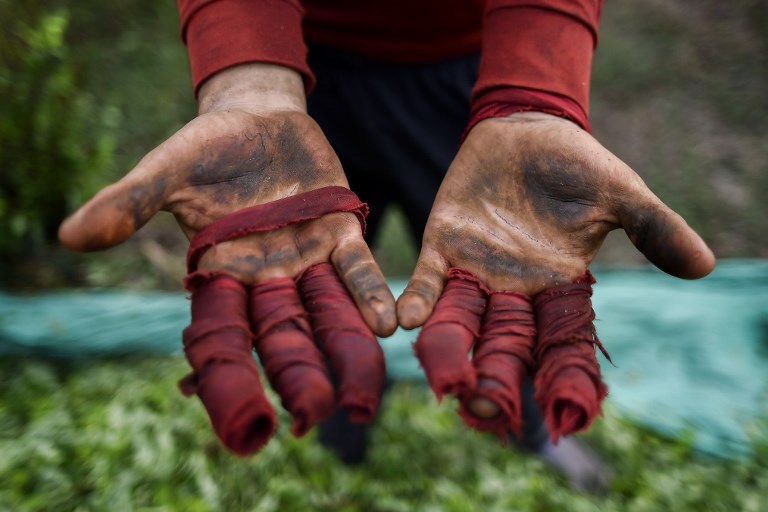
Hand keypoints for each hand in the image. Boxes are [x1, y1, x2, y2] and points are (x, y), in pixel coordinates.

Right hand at [59, 64, 396, 453]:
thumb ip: (129, 203)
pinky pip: (357, 269)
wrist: (259, 117)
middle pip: (283, 336)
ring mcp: (306, 259)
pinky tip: (386, 323)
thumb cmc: (207, 146)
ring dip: (344, 346)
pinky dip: (369, 293)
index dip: (230, 378)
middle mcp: (266, 278)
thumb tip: (67, 236)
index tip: (245, 420)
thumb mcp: (168, 171)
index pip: (223, 338)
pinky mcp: (340, 233)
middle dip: (298, 373)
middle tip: (316, 415)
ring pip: (326, 312)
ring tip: (365, 384)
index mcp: (221, 274)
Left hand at [398, 112, 714, 435]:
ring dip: (451, 350)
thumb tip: (704, 265)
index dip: (562, 375)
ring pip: (462, 322)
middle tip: (484, 410)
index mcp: (559, 288)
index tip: (560, 412)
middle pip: (505, 344)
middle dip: (495, 376)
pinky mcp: (444, 244)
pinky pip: (429, 279)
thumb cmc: (578, 166)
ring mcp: (476, 270)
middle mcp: (514, 290)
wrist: (527, 129)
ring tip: (442, 379)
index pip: (562, 343)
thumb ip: (655, 229)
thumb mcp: (621, 196)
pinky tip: (406, 321)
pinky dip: (420, 299)